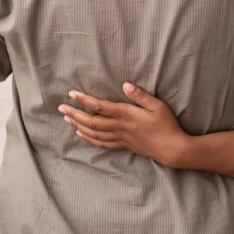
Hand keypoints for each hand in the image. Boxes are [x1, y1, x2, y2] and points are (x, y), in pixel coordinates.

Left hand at [59, 83, 189, 167]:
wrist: (172, 149)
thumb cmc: (167, 125)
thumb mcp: (158, 106)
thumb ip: (140, 95)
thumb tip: (125, 84)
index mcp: (126, 115)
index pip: (100, 107)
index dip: (84, 100)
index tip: (72, 94)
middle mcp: (120, 127)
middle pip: (91, 121)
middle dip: (75, 113)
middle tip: (61, 107)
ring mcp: (120, 138)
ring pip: (93, 133)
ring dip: (78, 125)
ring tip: (66, 118)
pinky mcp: (123, 145)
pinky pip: (101, 143)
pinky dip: (89, 138)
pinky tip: (81, 134)